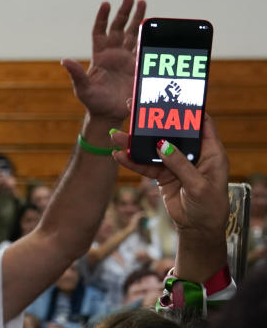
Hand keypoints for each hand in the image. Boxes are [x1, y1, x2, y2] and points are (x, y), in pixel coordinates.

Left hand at [63, 0, 146, 122]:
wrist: (109, 114)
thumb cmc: (93, 102)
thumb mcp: (82, 88)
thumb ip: (76, 74)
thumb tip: (65, 60)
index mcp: (99, 56)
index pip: (100, 32)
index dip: (102, 18)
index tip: (106, 3)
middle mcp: (112, 54)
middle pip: (118, 28)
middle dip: (124, 13)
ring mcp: (125, 59)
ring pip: (132, 34)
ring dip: (137, 19)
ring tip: (142, 2)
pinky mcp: (136, 66)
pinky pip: (143, 48)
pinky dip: (148, 38)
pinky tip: (153, 27)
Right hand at [109, 115, 228, 241]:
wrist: (198, 228)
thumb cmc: (209, 206)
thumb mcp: (198, 185)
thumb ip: (180, 164)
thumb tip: (162, 144)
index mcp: (210, 152)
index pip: (201, 124)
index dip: (188, 111)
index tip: (171, 100)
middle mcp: (192, 154)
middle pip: (171, 133)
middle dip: (153, 122)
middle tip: (135, 110)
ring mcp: (176, 164)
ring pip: (153, 149)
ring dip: (135, 143)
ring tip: (116, 136)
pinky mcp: (163, 175)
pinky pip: (146, 166)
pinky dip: (132, 162)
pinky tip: (119, 156)